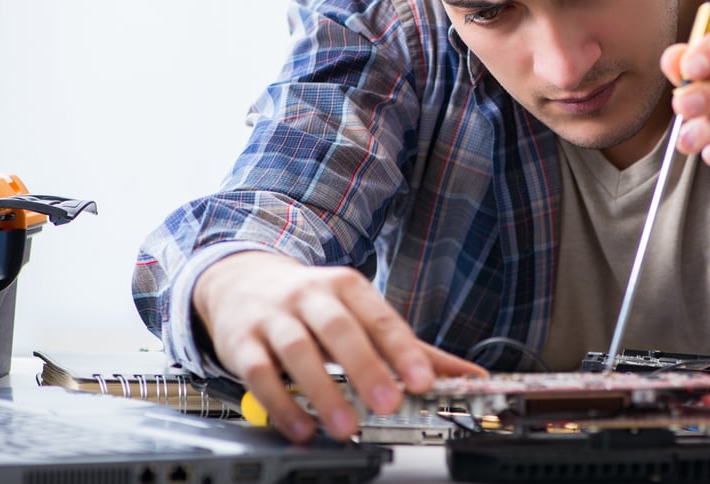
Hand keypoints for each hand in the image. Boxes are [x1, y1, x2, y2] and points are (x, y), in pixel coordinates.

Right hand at [192, 251, 484, 442]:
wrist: (240, 280)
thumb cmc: (310, 303)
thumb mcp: (359, 311)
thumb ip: (410, 346)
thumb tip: (469, 375)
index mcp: (347, 287)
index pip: (380, 317)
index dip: (403, 349)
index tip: (424, 381)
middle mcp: (309, 297)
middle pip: (339, 329)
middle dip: (365, 367)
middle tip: (388, 404)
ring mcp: (273, 317)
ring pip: (297, 351)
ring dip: (322, 391)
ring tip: (345, 427)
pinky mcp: (241, 342)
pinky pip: (260, 373)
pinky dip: (280, 403)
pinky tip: (302, 428)